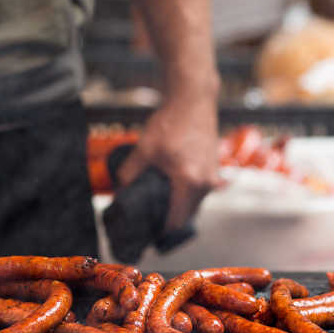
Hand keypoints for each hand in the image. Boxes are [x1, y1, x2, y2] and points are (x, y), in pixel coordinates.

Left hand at [117, 93, 221, 231]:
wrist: (194, 99)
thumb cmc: (172, 121)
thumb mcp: (145, 148)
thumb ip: (130, 172)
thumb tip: (119, 191)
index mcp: (189, 182)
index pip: (176, 220)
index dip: (160, 230)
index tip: (148, 233)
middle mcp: (206, 183)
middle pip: (187, 216)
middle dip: (169, 220)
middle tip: (150, 220)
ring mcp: (213, 176)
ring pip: (195, 204)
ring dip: (179, 207)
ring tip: (159, 205)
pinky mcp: (215, 169)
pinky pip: (201, 192)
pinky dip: (187, 195)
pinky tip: (172, 189)